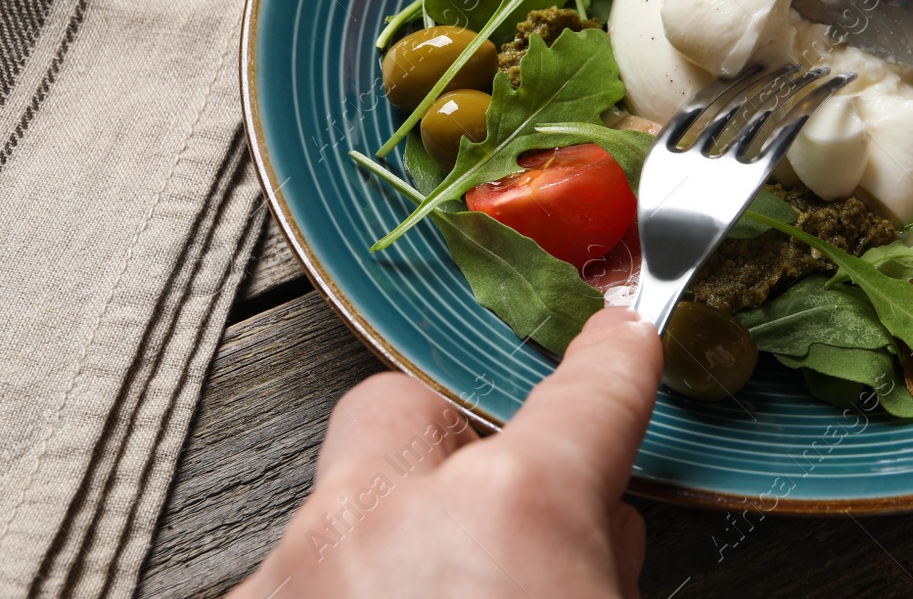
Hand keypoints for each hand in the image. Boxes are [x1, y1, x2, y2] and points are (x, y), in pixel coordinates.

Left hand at [229, 307, 662, 598]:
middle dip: (448, 435)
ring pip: (337, 506)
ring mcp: (295, 578)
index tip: (617, 339)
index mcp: (511, 511)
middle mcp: (384, 523)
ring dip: (388, 539)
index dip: (611, 360)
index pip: (584, 391)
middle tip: (489, 493)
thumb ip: (601, 553)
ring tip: (436, 592)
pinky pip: (297, 581)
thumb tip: (597, 525)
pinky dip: (340, 595)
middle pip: (402, 406)